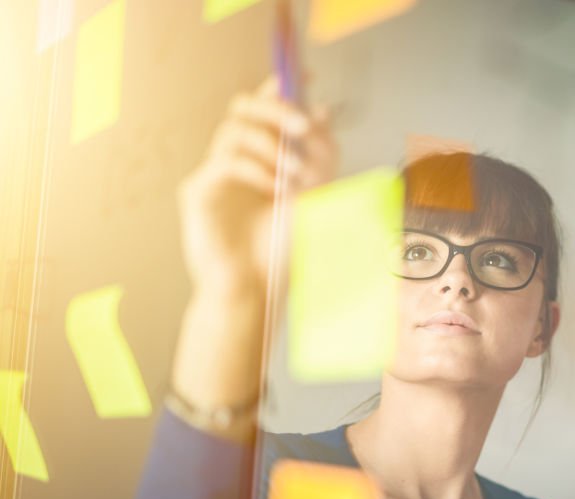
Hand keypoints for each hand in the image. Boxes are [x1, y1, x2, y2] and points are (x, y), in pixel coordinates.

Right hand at [177, 76, 337, 300]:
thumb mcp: (312, 197)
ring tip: (294, 179)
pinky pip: (225, 162)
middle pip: (244, 108)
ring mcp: (213, 175)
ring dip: (272, 148)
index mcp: (260, 159)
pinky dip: (256, 170)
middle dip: (277, 110)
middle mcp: (233, 160)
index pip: (264, 110)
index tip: (307, 77)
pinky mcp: (198, 192)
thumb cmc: (281, 250)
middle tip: (304, 128)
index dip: (282, 88)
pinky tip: (273, 192)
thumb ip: (318, 156)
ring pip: (235, 131)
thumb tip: (322, 110)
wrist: (257, 290)